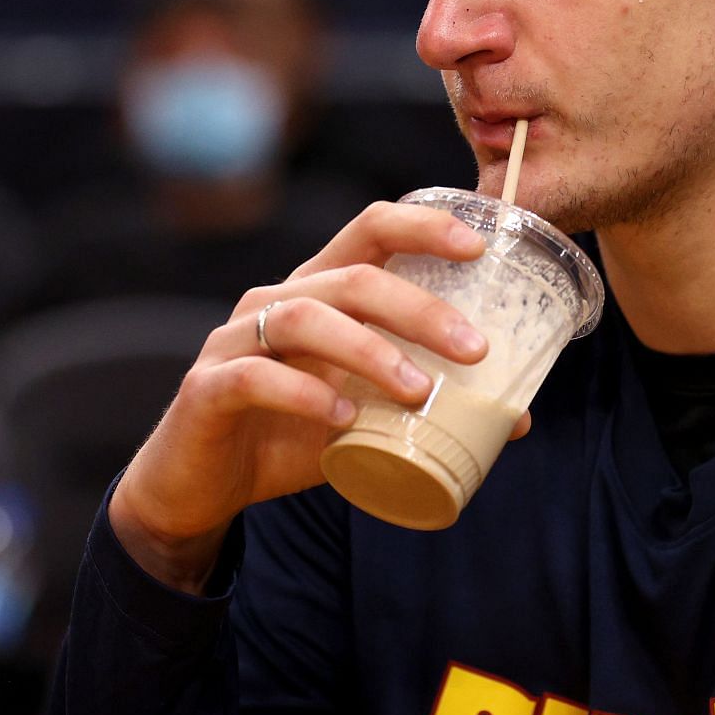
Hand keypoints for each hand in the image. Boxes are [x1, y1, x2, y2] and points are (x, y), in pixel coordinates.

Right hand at [108, 201, 516, 590]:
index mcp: (319, 292)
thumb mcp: (365, 418)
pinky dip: (305, 395)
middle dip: (421, 308)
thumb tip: (515, 415)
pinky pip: (256, 377)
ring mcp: (236, 340)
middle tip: (476, 351)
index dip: (424, 226)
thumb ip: (424, 406)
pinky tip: (342, 420)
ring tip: (418, 390)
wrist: (198, 488)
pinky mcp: (207, 388)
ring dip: (369, 351)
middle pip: (353, 277)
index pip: (371, 230)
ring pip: (305, 318)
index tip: (479, 246)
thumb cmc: (287, 436)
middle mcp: (276, 301)